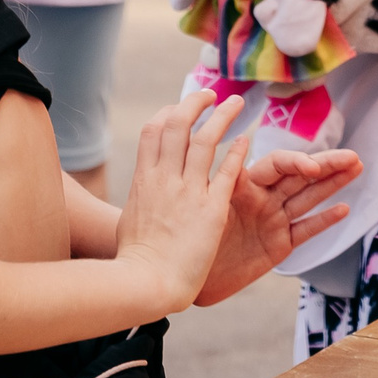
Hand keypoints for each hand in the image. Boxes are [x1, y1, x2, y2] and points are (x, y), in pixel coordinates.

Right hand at [112, 91, 247, 311]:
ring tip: (236, 103)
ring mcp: (188, 192)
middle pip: (178, 124)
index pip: (154, 129)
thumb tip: (141, 191)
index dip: (169, 112)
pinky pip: (227, 172)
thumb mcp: (131, 218)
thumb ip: (141, 198)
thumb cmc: (136, 259)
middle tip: (211, 94)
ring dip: (222, 116)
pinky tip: (246, 139)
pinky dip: (237, 152)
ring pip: (205, 139)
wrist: (146, 282)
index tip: (182, 108)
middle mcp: (165, 178)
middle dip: (195, 102)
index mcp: (144, 179)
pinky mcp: (211, 210)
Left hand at [195, 147, 361, 305]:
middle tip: (353, 157)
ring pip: (308, 198)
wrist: (177, 274)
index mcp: (246, 184)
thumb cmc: (185, 234)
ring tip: (357, 168)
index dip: (297, 162)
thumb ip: (226, 177)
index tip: (313, 167)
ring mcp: (273, 221)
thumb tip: (239, 143)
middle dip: (327, 165)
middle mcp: (264, 199)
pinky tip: (343, 209)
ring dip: (332, 184)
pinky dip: (323, 220)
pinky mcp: (278, 246)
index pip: (278, 164)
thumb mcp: (206, 203)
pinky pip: (304, 230)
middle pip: (301, 177)